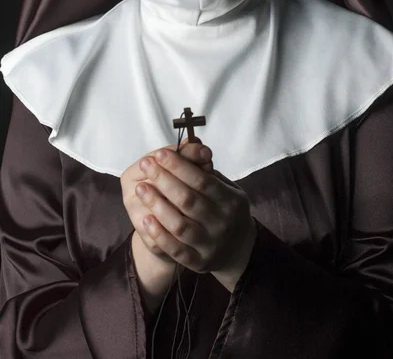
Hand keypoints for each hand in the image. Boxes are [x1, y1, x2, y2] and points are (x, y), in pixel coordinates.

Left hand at [133, 144, 255, 276]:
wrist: (238, 249)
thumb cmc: (227, 209)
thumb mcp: (226, 187)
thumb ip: (205, 170)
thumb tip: (186, 145)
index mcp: (230, 201)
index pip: (202, 180)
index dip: (179, 166)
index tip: (160, 154)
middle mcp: (221, 223)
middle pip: (188, 199)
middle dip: (164, 179)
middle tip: (145, 164)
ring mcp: (210, 244)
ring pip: (180, 225)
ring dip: (157, 205)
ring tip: (141, 188)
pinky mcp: (197, 262)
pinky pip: (175, 249)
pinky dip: (160, 234)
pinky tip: (146, 219)